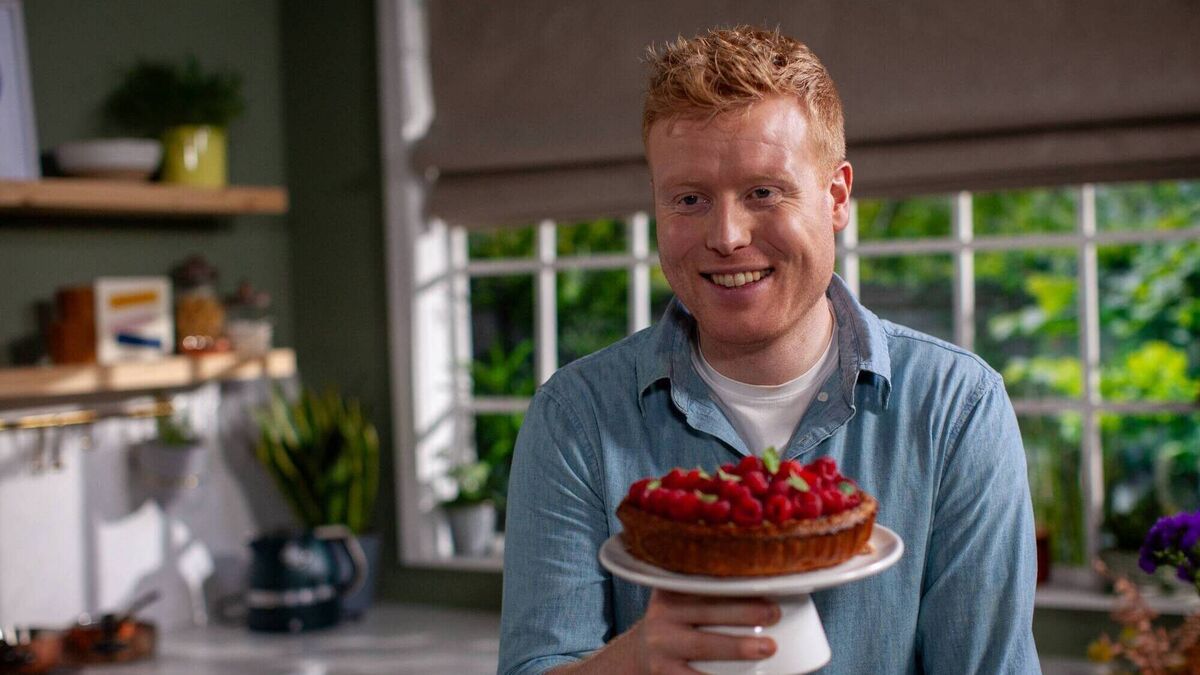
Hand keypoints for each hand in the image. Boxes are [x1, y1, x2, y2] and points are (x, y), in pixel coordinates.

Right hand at [629, 589, 778, 673]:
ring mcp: (662, 646)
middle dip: (743, 611)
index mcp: (672, 591)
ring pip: (702, 644)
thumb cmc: (675, 626)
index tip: (763, 582)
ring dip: (737, 646)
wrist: (638, 657)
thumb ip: (708, 591)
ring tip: (768, 647)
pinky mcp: (664, 674)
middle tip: (774, 614)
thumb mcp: (680, 602)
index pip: (704, 582)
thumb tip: (767, 587)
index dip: (734, 582)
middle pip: (706, 610)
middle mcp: (662, 615)